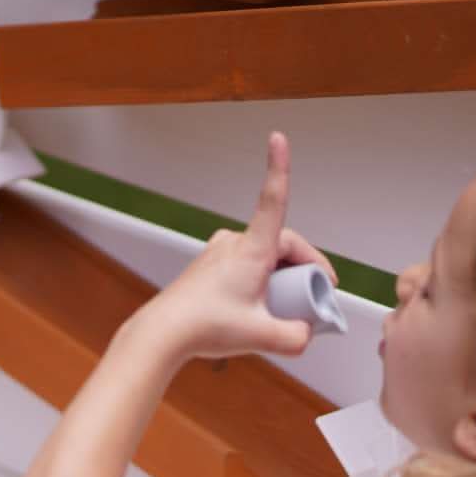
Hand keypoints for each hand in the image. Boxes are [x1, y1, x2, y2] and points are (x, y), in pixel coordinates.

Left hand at [142, 132, 333, 358]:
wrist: (162, 334)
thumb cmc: (204, 327)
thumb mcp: (262, 337)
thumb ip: (296, 337)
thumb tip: (305, 333)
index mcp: (252, 250)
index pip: (273, 200)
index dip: (278, 168)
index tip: (277, 139)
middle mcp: (235, 243)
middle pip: (286, 245)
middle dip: (305, 273)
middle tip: (314, 305)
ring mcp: (221, 251)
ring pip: (267, 257)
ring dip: (283, 279)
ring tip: (282, 312)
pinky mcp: (211, 264)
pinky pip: (249, 265)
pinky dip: (262, 282)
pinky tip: (260, 307)